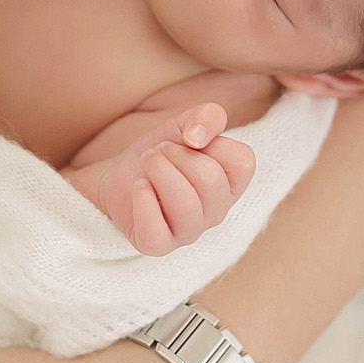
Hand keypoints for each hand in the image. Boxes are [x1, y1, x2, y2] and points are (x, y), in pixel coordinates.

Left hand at [93, 102, 255, 255]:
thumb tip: (198, 136)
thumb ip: (205, 117)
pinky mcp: (157, 245)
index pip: (243, 162)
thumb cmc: (160, 154)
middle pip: (211, 180)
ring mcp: (188, 232)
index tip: (190, 140)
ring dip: (159, 171)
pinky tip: (138, 186)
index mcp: (230, 184)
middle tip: (158, 152)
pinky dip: (143, 201)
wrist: (120, 175)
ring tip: (147, 163)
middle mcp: (216, 212)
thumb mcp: (183, 125)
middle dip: (177, 154)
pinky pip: (156, 232)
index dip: (214, 142)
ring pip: (186, 205)